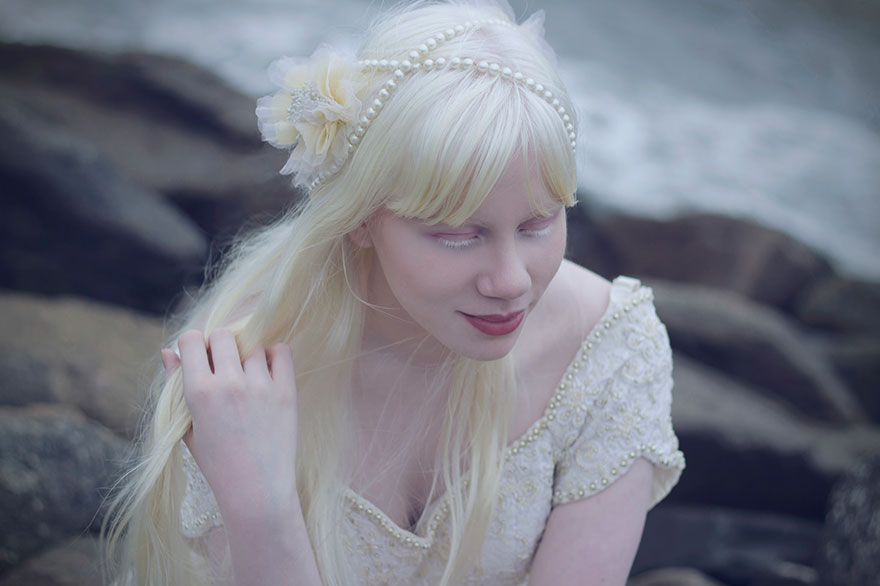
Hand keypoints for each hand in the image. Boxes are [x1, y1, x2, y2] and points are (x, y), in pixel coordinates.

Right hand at [163, 329, 299, 524]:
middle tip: (224, 366)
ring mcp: (261, 386)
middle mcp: (230, 383)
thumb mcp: (188, 428)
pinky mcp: (286, 391)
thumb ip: (176, 387)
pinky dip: (274, 356)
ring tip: (247, 376)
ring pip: (253, 343)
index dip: (194, 345)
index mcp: (199, 392)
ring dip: (248, 353)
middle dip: (220, 345)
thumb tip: (167, 352)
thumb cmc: (217, 463)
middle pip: (223, 335)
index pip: (192, 339)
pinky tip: (267, 372)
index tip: (200, 359)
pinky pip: (282, 352)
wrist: (257, 491)